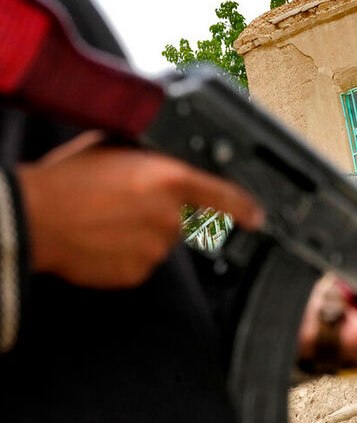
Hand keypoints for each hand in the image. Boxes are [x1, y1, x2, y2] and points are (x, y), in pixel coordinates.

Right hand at [18, 131, 263, 287]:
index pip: (222, 196)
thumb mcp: (116, 148)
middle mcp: (169, 217)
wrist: (35, 218)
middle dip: (161, 213)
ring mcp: (154, 249)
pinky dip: (128, 253)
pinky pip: (142, 262)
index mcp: (168, 180)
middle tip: (126, 203)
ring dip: (142, 233)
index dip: (244, 207)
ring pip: (160, 242)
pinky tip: (104, 240)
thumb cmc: (70, 178)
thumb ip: (152, 158)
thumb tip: (165, 161)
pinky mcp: (137, 273)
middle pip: (182, 220)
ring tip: (107, 220)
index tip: (256, 217)